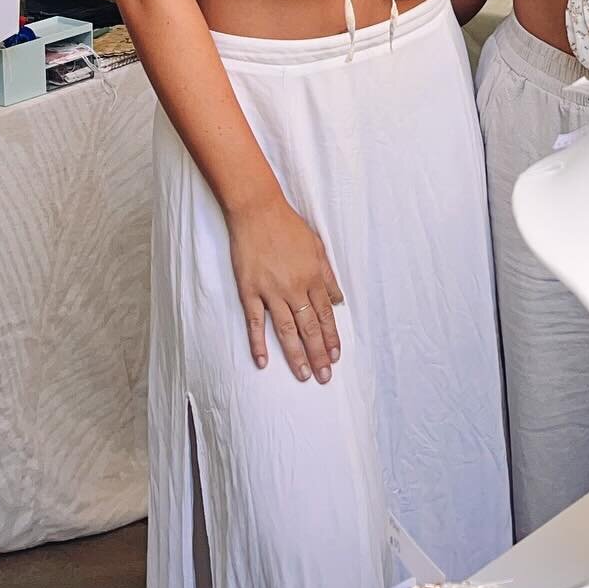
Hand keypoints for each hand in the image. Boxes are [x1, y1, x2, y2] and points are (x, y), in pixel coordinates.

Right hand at [227, 193, 343, 381]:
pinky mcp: (250, 290)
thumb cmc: (288, 226)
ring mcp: (272, 291)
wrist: (258, 210)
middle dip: (319, 354)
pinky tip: (263, 362)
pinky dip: (259, 343)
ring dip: (296, 355)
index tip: (335, 356)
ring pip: (287, 330)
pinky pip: (255, 322)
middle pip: (310, 328)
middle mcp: (295, 288)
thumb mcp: (317, 246)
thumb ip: (327, 275)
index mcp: (313, 277)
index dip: (331, 337)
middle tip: (324, 377)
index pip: (326, 315)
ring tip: (303, 375)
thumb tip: (338, 300)